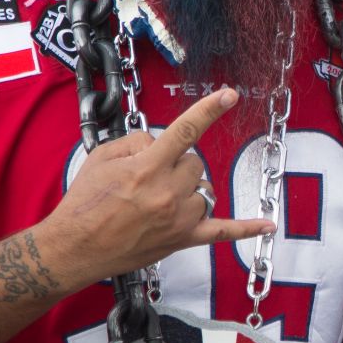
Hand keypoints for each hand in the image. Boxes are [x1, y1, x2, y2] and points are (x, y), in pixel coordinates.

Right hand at [36, 88, 272, 289]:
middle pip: (195, 162)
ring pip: (205, 188)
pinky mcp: (183, 241)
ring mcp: (179, 219)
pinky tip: (268, 225)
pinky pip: (222, 232)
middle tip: (147, 177)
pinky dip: (246, 229)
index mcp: (148, 168)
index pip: (185, 131)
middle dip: (176, 163)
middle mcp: (168, 193)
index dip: (209, 110)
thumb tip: (160, 144)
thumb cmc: (84, 203)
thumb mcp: (101, 158)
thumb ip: (136, 143)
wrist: (75, 248)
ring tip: (159, 198)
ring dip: (189, 187)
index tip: (229, 95)